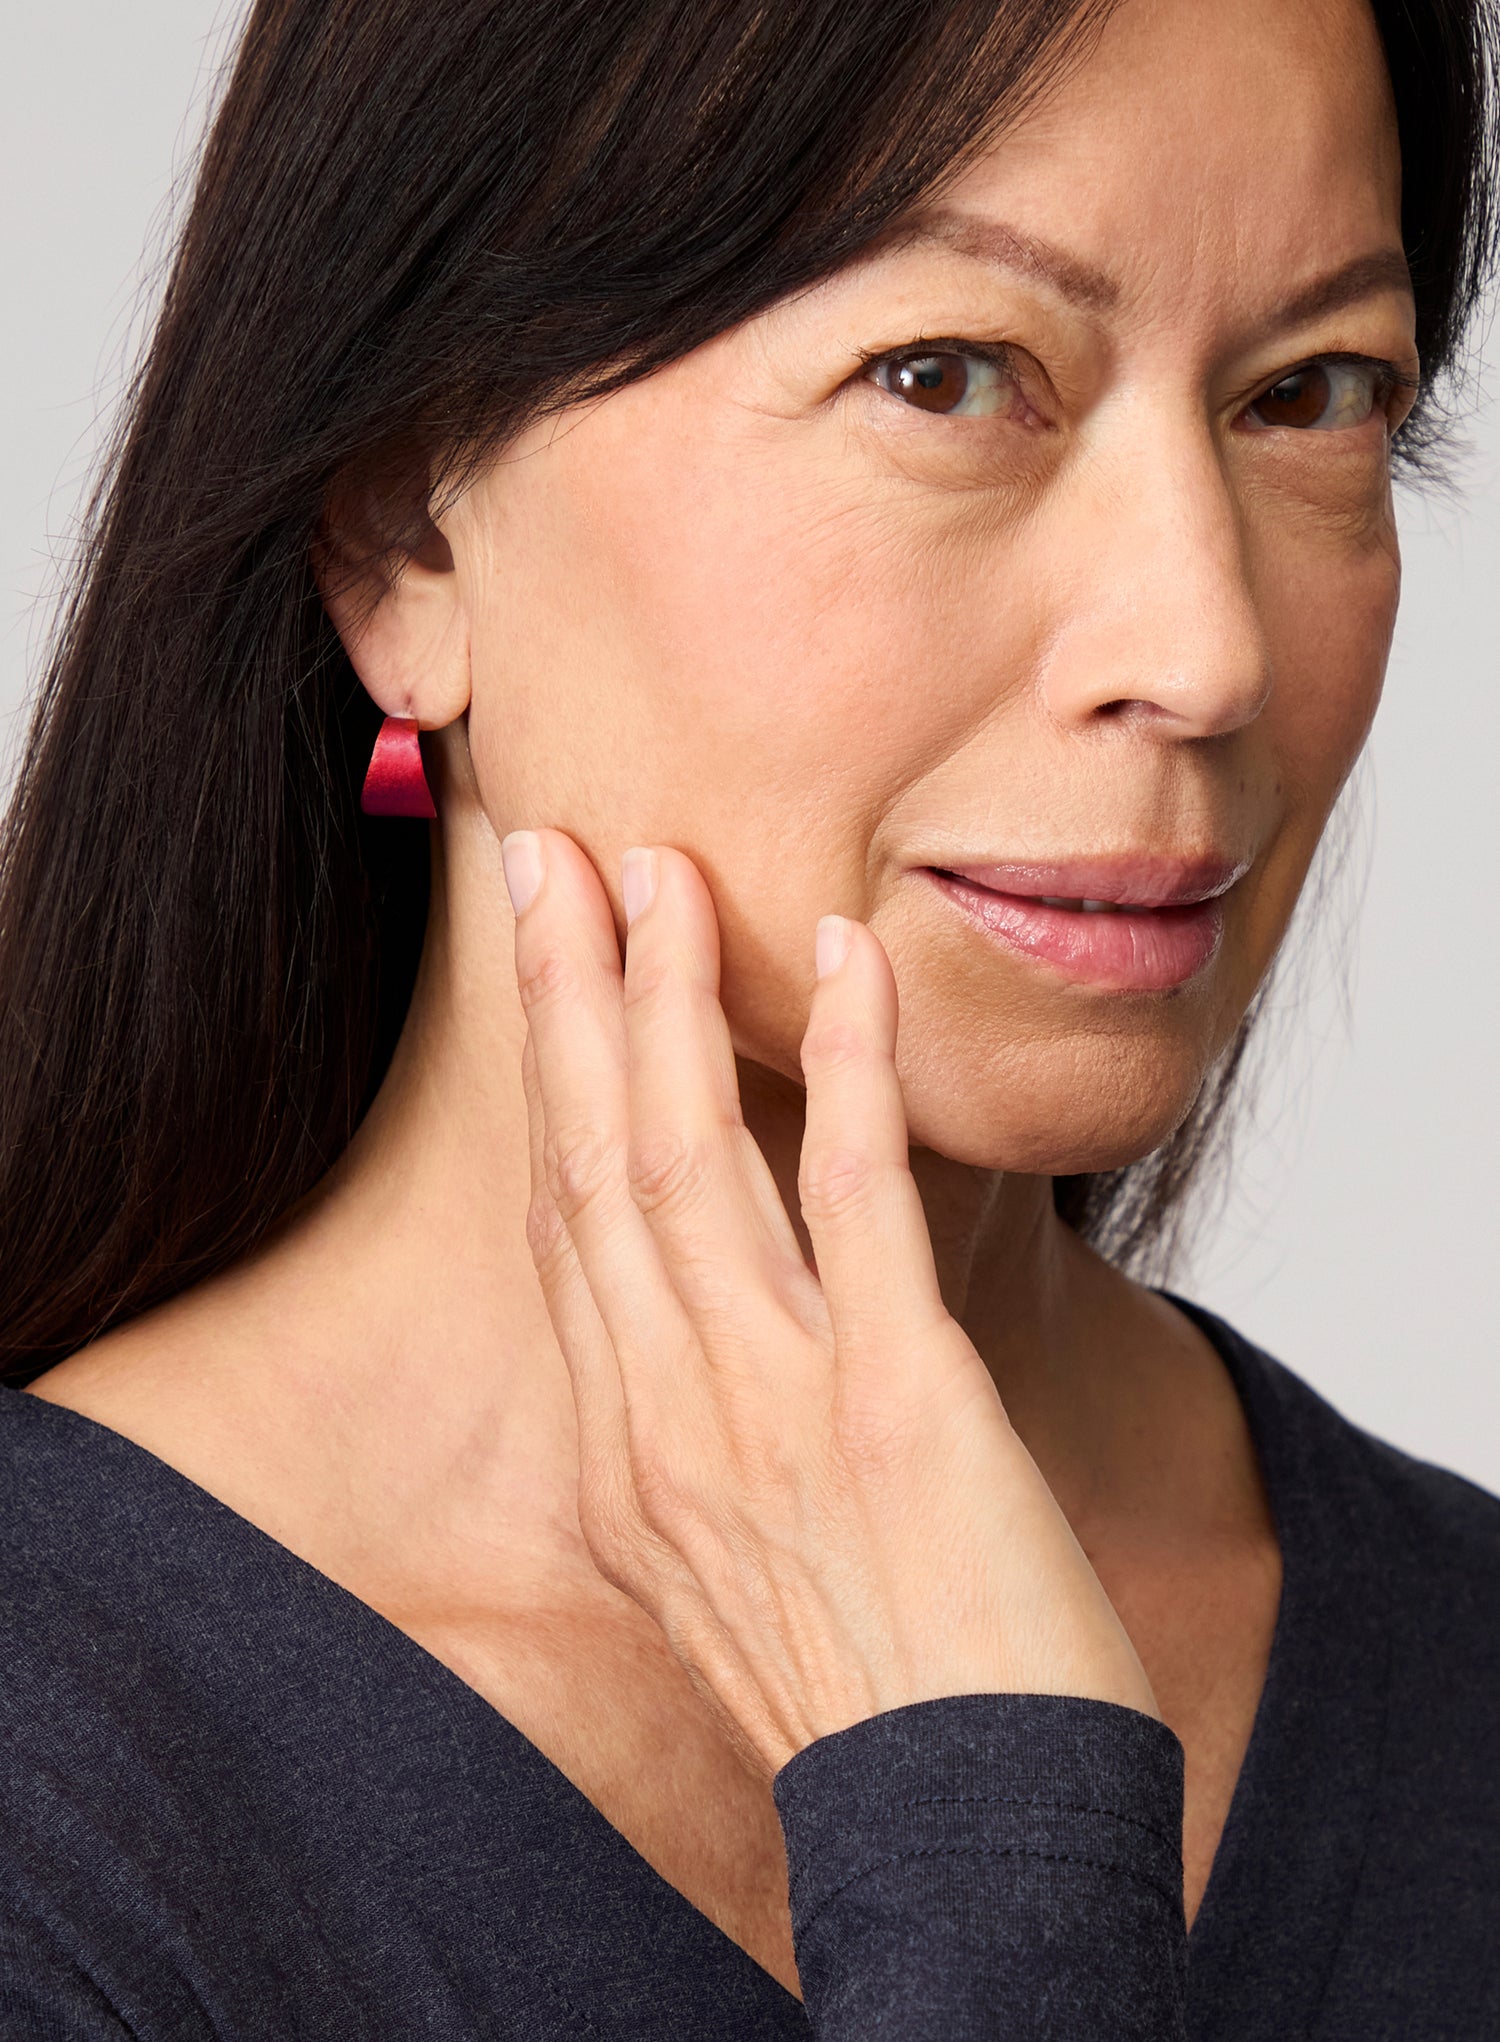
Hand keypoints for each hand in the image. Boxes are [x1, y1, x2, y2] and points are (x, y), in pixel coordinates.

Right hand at [503, 826, 1158, 1778]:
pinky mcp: (896, 1402)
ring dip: (667, 1001)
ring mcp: (772, 1406)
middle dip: (566, 996)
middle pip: (596, 1163)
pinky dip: (848, 1069)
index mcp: (627, 1452)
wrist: (962, 1830)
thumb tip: (674, 1353)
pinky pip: (858, 1200)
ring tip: (656, 869)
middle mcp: (669, 1416)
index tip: (541, 951)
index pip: (564, 1222)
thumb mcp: (727, 1566)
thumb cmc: (870, 1692)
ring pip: (688, 1161)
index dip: (547, 1075)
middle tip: (550, 848)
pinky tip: (846, 958)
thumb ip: (687, 1444)